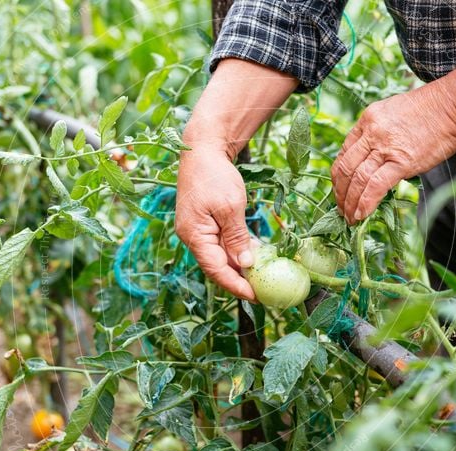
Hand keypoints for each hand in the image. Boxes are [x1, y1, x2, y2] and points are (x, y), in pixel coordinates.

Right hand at [175, 146, 256, 299]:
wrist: (202, 148)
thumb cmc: (214, 174)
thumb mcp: (230, 206)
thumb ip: (237, 238)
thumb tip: (246, 265)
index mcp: (194, 235)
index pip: (215, 270)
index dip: (236, 286)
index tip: (256, 296)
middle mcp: (193, 237)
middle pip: (217, 267)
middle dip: (239, 280)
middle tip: (263, 292)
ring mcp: (198, 230)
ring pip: (220, 257)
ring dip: (239, 267)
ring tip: (262, 278)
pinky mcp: (205, 224)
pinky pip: (221, 244)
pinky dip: (237, 251)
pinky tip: (255, 256)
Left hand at [332, 65, 455, 223]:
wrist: (452, 104)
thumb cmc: (429, 110)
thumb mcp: (393, 115)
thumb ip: (379, 136)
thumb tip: (374, 162)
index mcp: (367, 120)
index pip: (344, 152)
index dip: (339, 176)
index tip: (340, 190)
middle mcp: (371, 133)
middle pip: (345, 168)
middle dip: (340, 193)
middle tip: (340, 209)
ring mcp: (385, 147)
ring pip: (357, 179)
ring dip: (350, 203)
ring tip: (350, 218)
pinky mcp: (402, 161)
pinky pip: (376, 186)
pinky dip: (365, 203)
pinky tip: (361, 215)